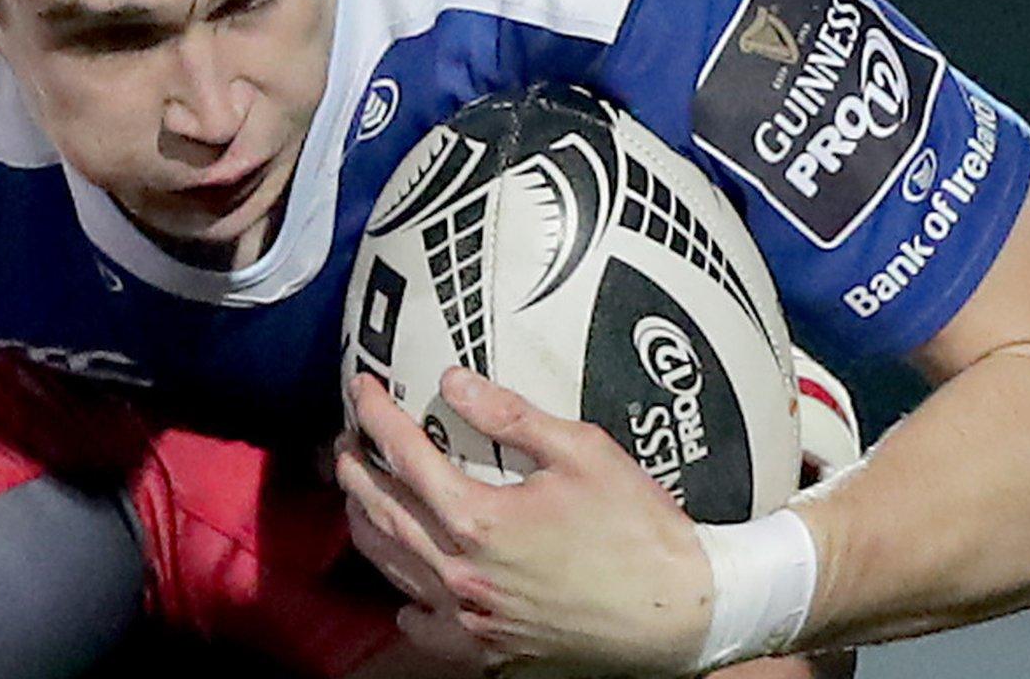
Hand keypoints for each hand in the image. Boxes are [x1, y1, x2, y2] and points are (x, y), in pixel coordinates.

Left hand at [334, 368, 714, 677]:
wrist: (684, 611)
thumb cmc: (639, 529)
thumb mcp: (582, 451)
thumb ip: (510, 415)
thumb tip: (454, 382)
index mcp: (479, 519)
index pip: (405, 455)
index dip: (376, 415)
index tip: (361, 388)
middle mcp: (462, 574)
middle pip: (382, 512)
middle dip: (355, 468)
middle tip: (346, 438)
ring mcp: (471, 618)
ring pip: (392, 568)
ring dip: (366, 524)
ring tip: (358, 492)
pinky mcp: (490, 648)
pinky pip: (424, 627)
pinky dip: (404, 600)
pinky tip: (405, 583)